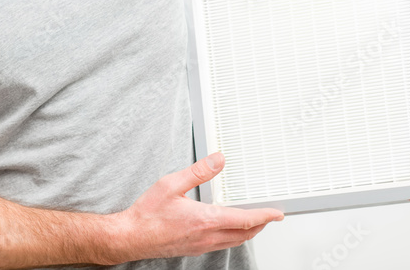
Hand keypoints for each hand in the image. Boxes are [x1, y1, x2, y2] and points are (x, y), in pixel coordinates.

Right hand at [106, 152, 283, 262]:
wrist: (131, 237)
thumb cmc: (147, 214)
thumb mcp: (171, 184)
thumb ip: (198, 172)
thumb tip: (218, 160)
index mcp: (205, 219)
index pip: (245, 219)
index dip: (265, 216)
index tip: (277, 213)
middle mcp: (207, 236)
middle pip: (245, 234)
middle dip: (261, 225)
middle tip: (270, 216)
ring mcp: (201, 245)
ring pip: (235, 241)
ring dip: (248, 232)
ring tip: (254, 221)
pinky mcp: (194, 249)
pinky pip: (222, 244)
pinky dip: (233, 236)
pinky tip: (227, 228)